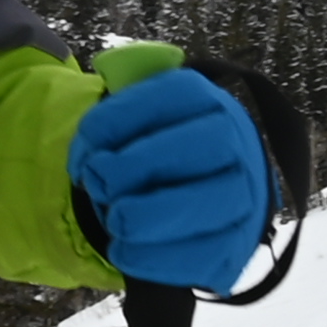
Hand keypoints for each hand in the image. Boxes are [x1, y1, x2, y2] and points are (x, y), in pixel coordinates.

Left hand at [73, 68, 272, 292]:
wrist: (199, 197)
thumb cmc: (158, 150)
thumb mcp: (143, 110)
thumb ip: (127, 79)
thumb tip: (114, 69)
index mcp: (208, 102)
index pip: (170, 96)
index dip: (116, 121)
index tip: (83, 151)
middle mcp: (237, 143)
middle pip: (197, 146)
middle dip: (134, 167)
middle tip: (98, 184)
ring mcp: (243, 196)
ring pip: (205, 203)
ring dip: (147, 216)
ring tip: (114, 221)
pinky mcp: (236, 246)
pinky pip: (202, 256)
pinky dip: (154, 257)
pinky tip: (124, 251)